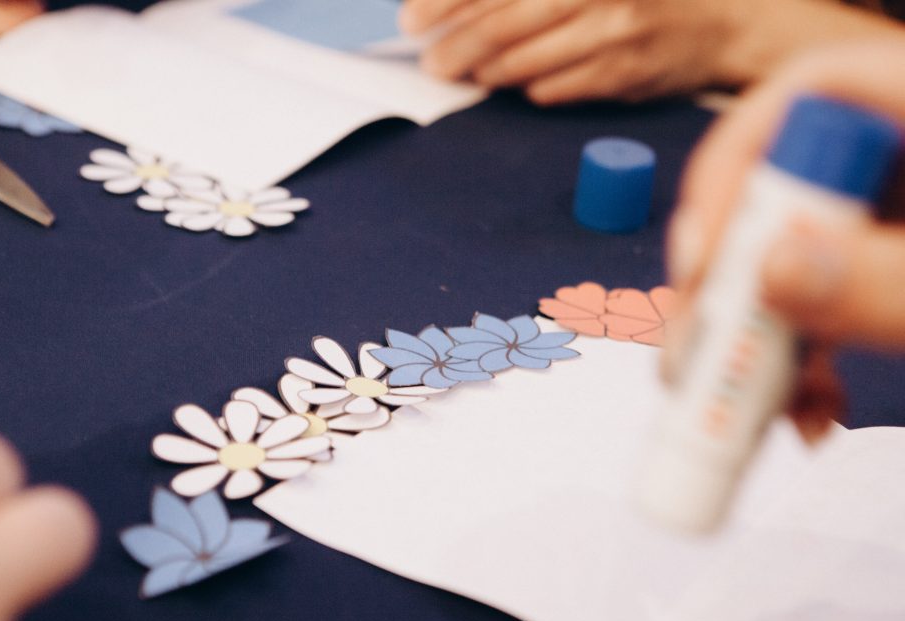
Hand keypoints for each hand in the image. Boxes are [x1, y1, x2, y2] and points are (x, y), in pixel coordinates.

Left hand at [399, 0, 903, 104]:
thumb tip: (463, 4)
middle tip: (431, 61)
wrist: (731, 19)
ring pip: (526, 60)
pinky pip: (558, 89)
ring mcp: (616, 32)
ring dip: (486, 70)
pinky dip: (529, 88)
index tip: (413, 18)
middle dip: (456, 44)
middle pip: (505, 20)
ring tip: (462, 73)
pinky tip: (514, 85)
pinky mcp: (626, 75)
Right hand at [665, 41, 904, 440]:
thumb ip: (889, 282)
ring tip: (745, 414)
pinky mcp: (887, 265)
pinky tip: (804, 411)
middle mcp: (902, 157)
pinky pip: (823, 301)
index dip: (731, 172)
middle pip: (776, 194)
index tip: (701, 266)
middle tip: (695, 362)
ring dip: (755, 344)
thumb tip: (775, 269)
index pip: (805, 95)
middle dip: (729, 289)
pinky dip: (802, 363)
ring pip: (789, 261)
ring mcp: (894, 217)